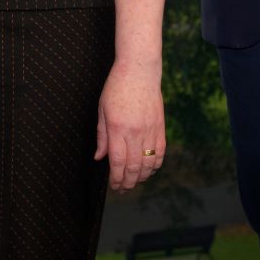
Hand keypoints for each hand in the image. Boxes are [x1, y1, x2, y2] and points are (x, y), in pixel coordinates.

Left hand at [95, 58, 165, 191]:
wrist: (139, 71)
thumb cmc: (117, 87)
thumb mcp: (102, 110)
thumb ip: (101, 136)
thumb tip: (99, 157)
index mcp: (117, 128)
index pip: (117, 162)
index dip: (116, 178)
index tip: (114, 185)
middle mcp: (134, 132)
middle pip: (133, 167)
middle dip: (128, 182)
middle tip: (123, 189)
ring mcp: (150, 130)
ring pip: (148, 163)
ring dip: (142, 177)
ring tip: (135, 182)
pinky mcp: (160, 127)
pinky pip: (160, 153)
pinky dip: (155, 165)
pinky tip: (149, 170)